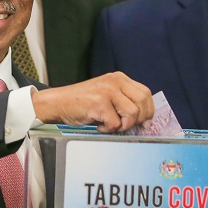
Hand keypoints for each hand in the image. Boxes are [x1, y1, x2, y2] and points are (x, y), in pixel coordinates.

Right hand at [31, 72, 153, 132]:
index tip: (144, 122)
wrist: (58, 103)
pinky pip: (116, 123)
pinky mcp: (99, 103)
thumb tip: (145, 120)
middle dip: (138, 119)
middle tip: (125, 126)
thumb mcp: (107, 95)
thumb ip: (124, 101)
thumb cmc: (82, 103)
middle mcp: (115, 81)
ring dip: (123, 125)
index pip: (145, 93)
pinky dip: (108, 129)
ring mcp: (107, 91)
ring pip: (132, 113)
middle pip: (142, 102)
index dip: (148, 110)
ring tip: (109, 124)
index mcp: (119, 78)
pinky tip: (98, 125)